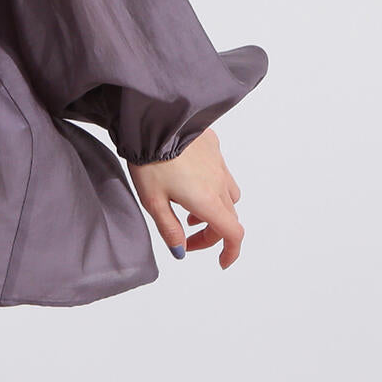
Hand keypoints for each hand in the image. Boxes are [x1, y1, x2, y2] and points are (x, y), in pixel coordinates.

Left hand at [127, 127, 246, 268]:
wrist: (151, 119)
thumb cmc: (149, 160)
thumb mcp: (153, 201)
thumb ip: (169, 229)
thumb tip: (181, 251)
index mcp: (207, 200)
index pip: (233, 234)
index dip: (231, 252)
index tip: (221, 262)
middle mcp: (219, 182)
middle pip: (228, 217)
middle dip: (211, 233)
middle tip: (187, 235)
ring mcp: (218, 161)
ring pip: (228, 194)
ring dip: (215, 208)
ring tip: (189, 208)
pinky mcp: (212, 144)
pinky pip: (220, 170)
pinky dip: (211, 183)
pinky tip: (189, 177)